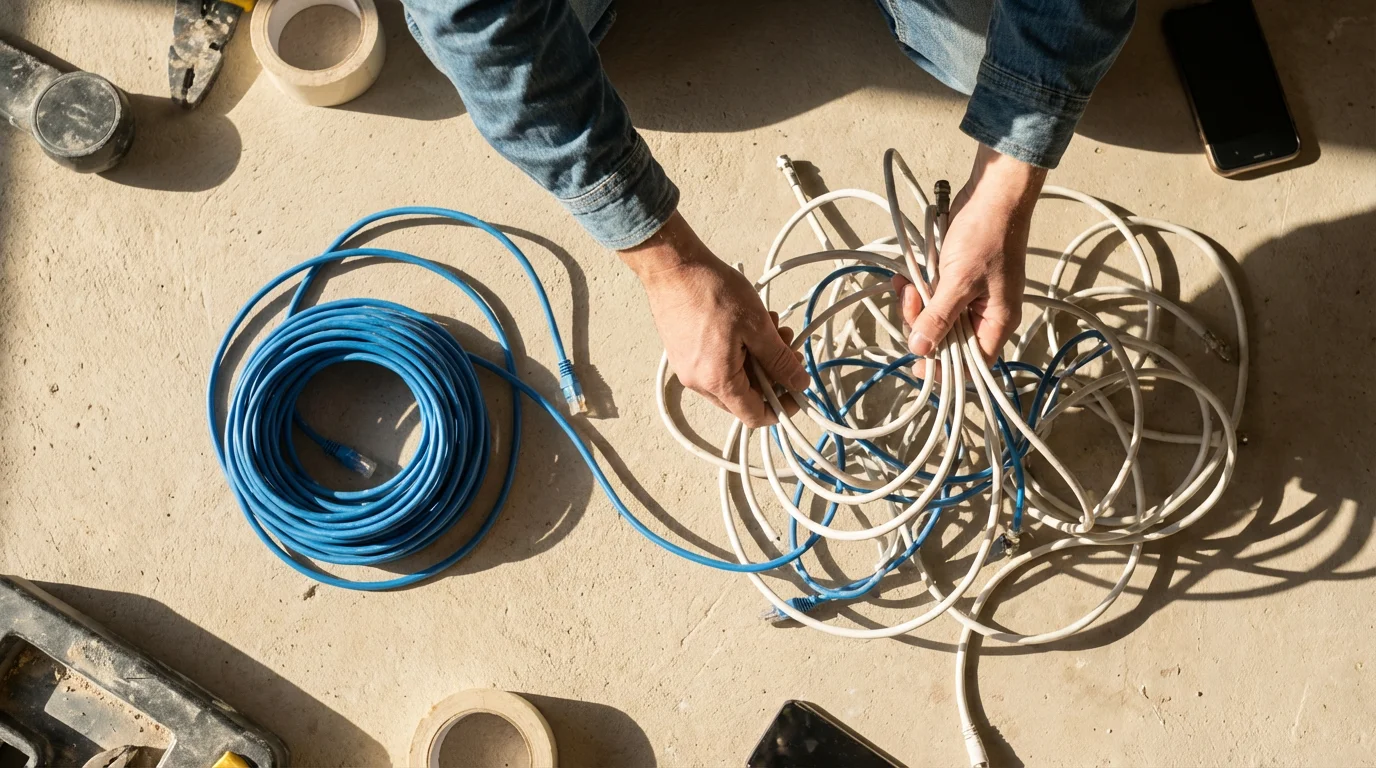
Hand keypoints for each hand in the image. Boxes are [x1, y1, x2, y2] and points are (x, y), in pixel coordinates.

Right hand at [621, 212, 809, 427]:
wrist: (673, 267)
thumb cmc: (711, 291)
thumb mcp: (758, 326)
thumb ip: (780, 360)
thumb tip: (798, 382)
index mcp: (718, 381)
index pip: (754, 416)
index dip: (782, 407)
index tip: (797, 390)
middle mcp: (698, 382)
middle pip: (744, 398)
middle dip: (772, 376)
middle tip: (787, 347)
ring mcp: (687, 369)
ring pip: (732, 379)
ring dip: (757, 360)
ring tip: (769, 327)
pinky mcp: (682, 354)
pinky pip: (716, 365)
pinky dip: (738, 352)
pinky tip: (748, 325)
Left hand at [895, 143, 1044, 361]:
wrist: (990, 192)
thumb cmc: (986, 234)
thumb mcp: (959, 281)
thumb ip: (939, 318)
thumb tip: (921, 350)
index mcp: (997, 321)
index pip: (972, 363)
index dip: (945, 368)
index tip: (917, 363)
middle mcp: (984, 313)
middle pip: (947, 341)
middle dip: (923, 325)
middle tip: (911, 303)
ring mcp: (969, 296)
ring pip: (934, 317)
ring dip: (915, 304)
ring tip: (907, 283)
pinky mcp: (954, 278)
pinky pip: (931, 295)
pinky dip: (917, 288)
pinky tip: (905, 277)